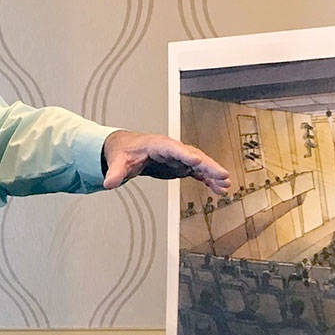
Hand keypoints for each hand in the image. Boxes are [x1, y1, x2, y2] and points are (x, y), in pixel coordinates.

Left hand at [102, 129, 229, 193]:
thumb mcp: (118, 162)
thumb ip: (115, 173)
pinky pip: (198, 172)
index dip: (185, 154)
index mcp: (158, 145)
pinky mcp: (181, 166)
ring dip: (212, 174)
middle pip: (193, 155)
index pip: (174, 149)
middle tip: (223, 175)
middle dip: (208, 165)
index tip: (197, 161)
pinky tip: (219, 189)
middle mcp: (172, 149)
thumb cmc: (124, 152)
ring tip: (225, 185)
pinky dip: (209, 180)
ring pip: (200, 164)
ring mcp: (179, 157)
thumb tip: (109, 183)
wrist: (127, 149)